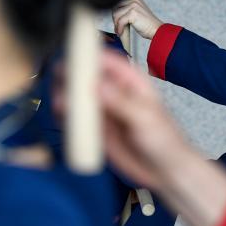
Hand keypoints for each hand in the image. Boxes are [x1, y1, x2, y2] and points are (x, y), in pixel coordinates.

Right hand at [53, 49, 188, 188]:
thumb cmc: (164, 140)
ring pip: (78, 98)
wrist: (165, 171)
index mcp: (132, 82)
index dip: (91, 55)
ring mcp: (104, 112)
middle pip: (88, 77)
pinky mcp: (96, 130)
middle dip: (73, 76)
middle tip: (60, 79)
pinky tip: (61, 117)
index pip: (109, 61)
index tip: (73, 54)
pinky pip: (76, 120)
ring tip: (60, 103)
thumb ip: (121, 102)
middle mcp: (114, 93)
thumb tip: (96, 84)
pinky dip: (66, 117)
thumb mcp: (145, 118)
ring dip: (66, 97)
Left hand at [112, 0, 164, 39]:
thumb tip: (114, 10)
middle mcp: (134, 0)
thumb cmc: (147, 24)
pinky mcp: (132, 13)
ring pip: (116, 15)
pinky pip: (120, 21)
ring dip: (116, 24)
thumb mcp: (138, 11)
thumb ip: (128, 7)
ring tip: (120, 30)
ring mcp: (133, 5)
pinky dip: (119, 29)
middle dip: (115, 17)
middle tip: (118, 26)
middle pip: (115, 6)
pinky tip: (121, 32)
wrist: (156, 30)